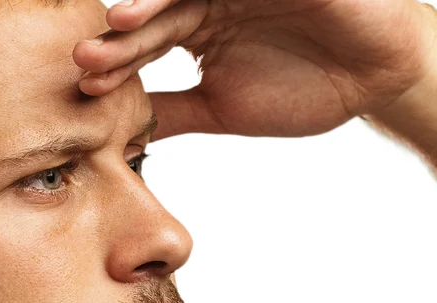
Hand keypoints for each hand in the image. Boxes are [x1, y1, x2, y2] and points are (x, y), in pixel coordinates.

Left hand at [72, 0, 436, 139]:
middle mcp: (212, 1)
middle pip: (157, 12)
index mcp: (197, 31)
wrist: (370, 78)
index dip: (117, 63)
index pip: (146, 44)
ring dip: (155, 3)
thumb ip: (175, 112)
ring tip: (121, 20)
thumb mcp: (222, 110)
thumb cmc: (300, 92)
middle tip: (87, 58)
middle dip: (122, 37)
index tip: (87, 87)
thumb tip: (127, 134)